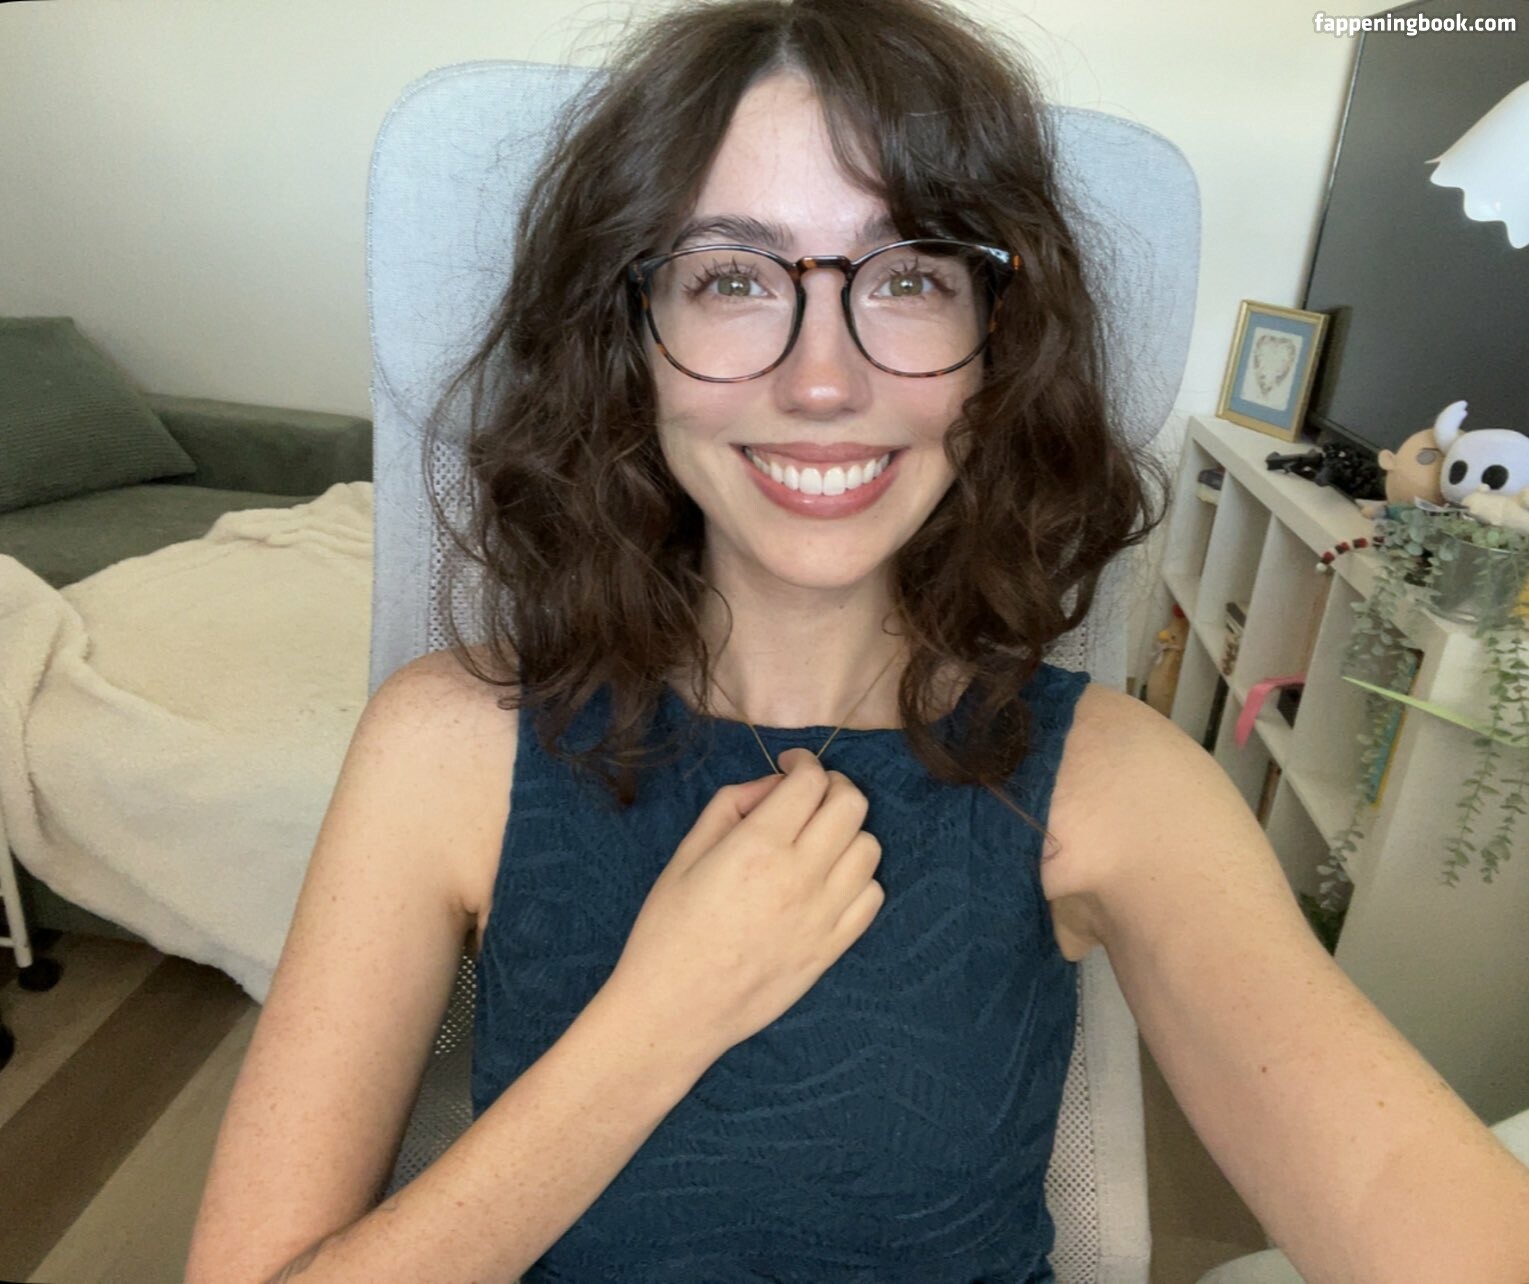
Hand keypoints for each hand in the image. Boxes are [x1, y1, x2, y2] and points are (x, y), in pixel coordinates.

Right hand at [604, 747, 884, 1064]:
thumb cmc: (668, 930)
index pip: (811, 781)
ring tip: (819, 839)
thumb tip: (772, 785)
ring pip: (869, 847)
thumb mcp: (686, 854)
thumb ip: (732, 805)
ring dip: (848, 831)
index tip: (790, 766)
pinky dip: (859, 878)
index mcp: (758, 846)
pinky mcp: (832, 948)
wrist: (675, 1009)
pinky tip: (830, 880)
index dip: (803, 763)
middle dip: (833, 786)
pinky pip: (872, 897)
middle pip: (852, 805)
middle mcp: (800, 875)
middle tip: (808, 795)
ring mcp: (823, 915)